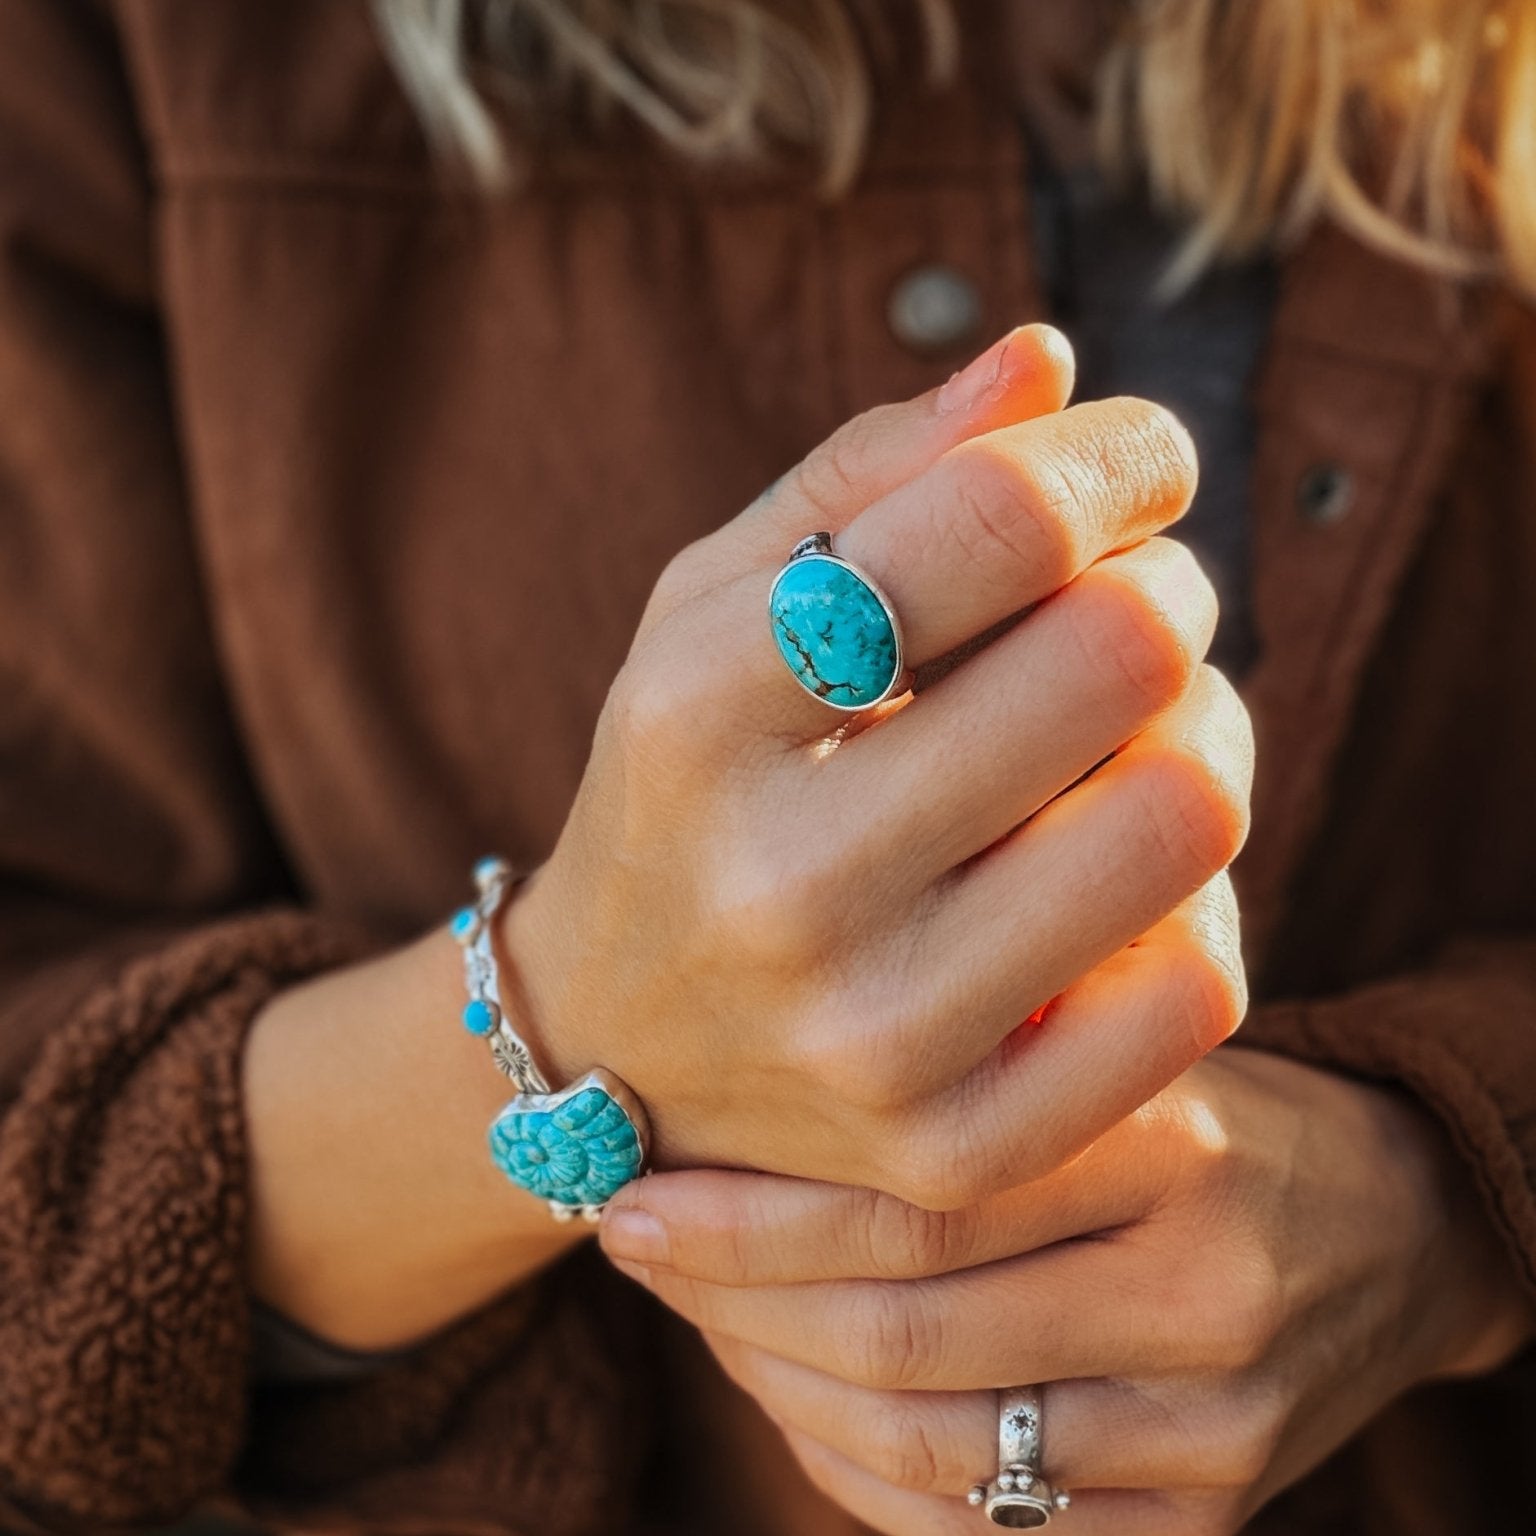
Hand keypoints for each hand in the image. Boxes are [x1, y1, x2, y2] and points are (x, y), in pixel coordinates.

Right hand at [504, 322, 1253, 1200]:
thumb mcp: (711, 606)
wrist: (617, 1039)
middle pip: (1124, 654)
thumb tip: (1050, 360)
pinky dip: (1195, 895)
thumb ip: (867, 472)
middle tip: (1129, 598)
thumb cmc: (684, 788)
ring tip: (1136, 729)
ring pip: (1188, 812)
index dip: (1113, 457)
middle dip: (1163, 586)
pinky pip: (1198, 983)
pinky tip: (1118, 871)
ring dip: (1205, 726)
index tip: (1137, 458)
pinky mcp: (958, 1148)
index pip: (993, 524)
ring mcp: (875, 1037)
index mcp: (700, 710)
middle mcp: (780, 884)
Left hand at [598, 1048, 1535, 1534]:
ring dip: (774, 1382)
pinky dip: (854, 1470)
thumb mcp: (1119, 1050)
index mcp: (1175, 1147)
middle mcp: (1201, 1298)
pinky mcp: (1206, 1524)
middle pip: (906, 1332)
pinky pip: (984, 1530)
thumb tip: (752, 1096)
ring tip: (698, 1312)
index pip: (922, 1200)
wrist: (1395, 1231)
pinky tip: (787, 1397)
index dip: (754, 1209)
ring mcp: (1211, 1435)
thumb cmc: (1213, 1112)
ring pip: (930, 1443)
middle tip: (634, 1242)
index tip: (635, 1184)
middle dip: (732, 1299)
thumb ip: (977, 1079)